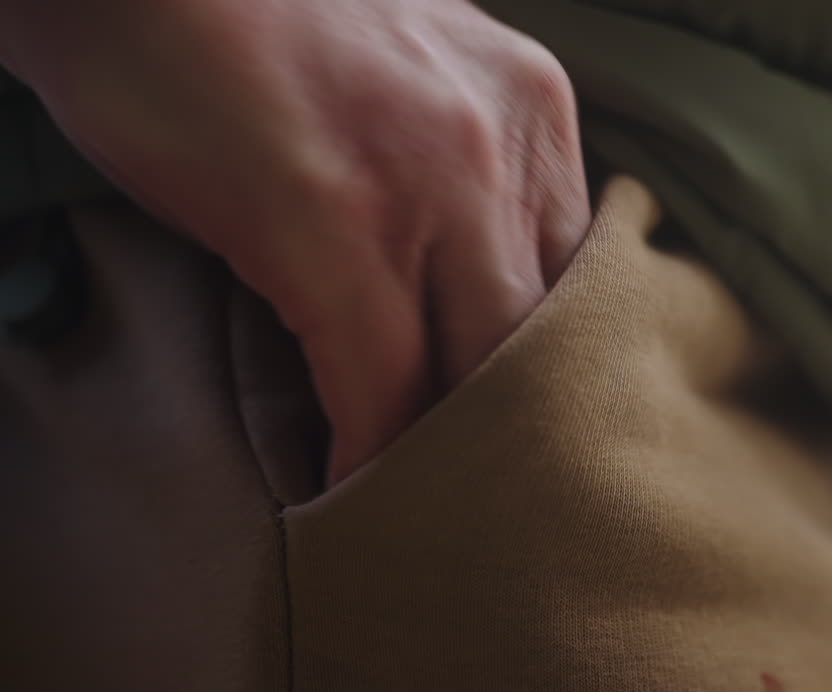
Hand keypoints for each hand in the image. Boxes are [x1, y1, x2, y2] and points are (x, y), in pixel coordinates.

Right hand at [0, 0, 591, 481]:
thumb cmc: (255, 19)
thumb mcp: (413, 69)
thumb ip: (468, 154)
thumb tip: (467, 262)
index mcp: (530, 104)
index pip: (577, 270)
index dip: (545, 360)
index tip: (522, 418)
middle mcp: (502, 141)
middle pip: (547, 331)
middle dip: (521, 420)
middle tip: (491, 484)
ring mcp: (427, 183)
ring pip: (481, 368)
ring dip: (450, 452)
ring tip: (425, 502)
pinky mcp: (333, 226)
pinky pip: (379, 382)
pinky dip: (366, 452)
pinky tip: (344, 487)